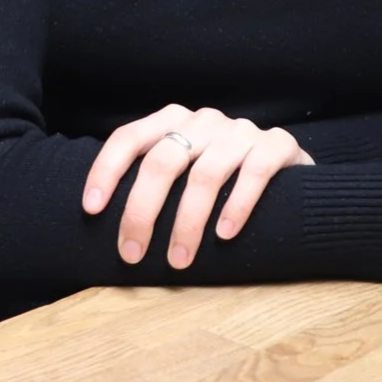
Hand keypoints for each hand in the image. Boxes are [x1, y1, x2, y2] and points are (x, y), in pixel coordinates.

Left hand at [81, 104, 314, 268]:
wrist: (290, 171)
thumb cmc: (225, 178)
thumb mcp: (184, 170)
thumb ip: (153, 181)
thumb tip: (104, 225)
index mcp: (174, 121)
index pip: (129, 137)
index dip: (106, 171)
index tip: (91, 209)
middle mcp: (205, 120)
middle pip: (163, 160)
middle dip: (142, 211)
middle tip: (132, 254)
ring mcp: (242, 130)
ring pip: (206, 174)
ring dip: (187, 222)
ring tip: (178, 261)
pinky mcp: (278, 144)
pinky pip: (255, 172)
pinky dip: (237, 205)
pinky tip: (224, 235)